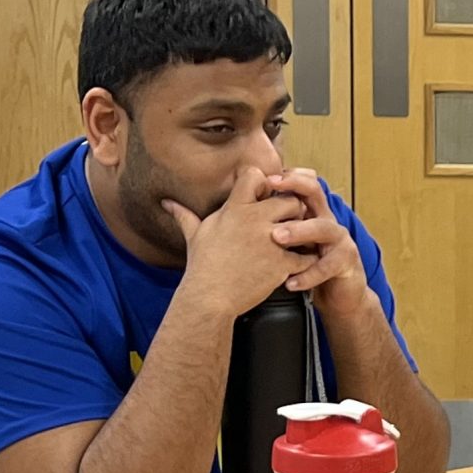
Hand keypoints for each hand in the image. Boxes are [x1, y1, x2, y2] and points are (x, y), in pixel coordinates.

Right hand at [164, 168, 298, 320]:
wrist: (209, 297)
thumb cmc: (202, 265)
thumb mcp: (194, 236)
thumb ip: (185, 215)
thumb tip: (166, 203)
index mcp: (235, 209)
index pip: (257, 176)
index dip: (264, 184)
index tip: (264, 197)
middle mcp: (255, 220)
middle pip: (290, 200)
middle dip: (293, 209)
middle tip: (289, 221)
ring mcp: (270, 242)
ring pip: (303, 224)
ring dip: (303, 232)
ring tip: (297, 241)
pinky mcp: (281, 263)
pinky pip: (306, 255)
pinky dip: (306, 259)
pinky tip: (299, 262)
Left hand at [268, 167, 378, 319]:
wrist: (338, 293)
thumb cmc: (307, 263)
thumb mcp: (290, 240)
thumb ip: (272, 223)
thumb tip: (236, 208)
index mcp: (311, 211)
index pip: (301, 183)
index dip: (287, 176)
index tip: (265, 175)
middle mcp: (326, 219)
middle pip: (315, 193)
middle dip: (295, 187)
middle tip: (271, 187)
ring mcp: (339, 239)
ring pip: (323, 227)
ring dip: (300, 230)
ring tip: (276, 237)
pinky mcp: (346, 262)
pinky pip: (328, 266)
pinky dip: (309, 275)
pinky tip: (290, 283)